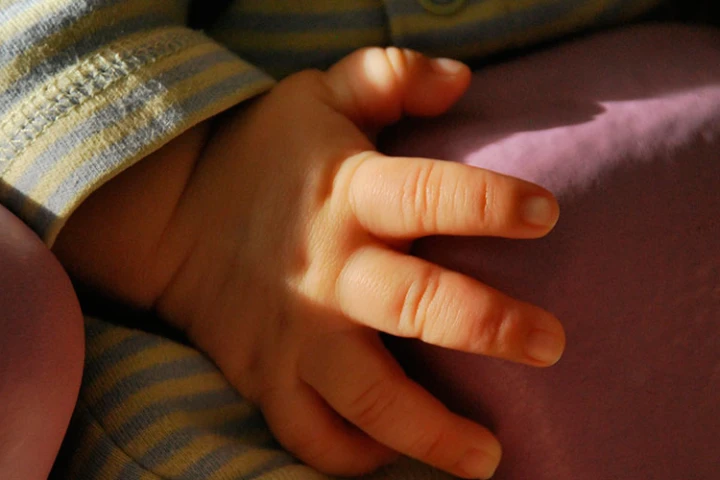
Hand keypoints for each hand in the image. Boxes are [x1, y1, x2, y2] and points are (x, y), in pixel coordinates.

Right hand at [56, 48, 563, 478]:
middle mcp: (328, 271)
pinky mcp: (267, 376)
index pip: (429, 196)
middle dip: (488, 327)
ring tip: (488, 457)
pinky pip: (311, 435)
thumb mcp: (318, 93)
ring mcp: (295, 334)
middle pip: (416, 307)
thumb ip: (388, 76)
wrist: (171, 215)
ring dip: (430, 433)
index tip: (545, 214)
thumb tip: (462, 80)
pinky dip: (355, 456)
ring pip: (368, 398)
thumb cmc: (260, 153)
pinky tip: (396, 457)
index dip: (489, 204)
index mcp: (347, 195)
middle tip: (550, 345)